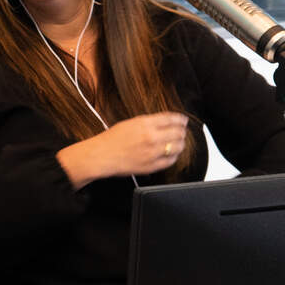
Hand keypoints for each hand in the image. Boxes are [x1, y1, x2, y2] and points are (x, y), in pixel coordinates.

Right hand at [59, 112, 188, 188]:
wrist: (101, 156)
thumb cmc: (111, 139)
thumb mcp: (130, 123)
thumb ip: (149, 122)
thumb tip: (165, 122)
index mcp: (145, 124)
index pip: (172, 119)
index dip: (180, 119)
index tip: (182, 120)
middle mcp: (151, 137)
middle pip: (178, 132)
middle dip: (182, 131)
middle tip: (181, 131)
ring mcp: (153, 152)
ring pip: (178, 147)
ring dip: (180, 143)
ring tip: (178, 142)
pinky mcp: (152, 166)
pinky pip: (171, 160)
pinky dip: (174, 156)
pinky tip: (171, 154)